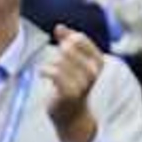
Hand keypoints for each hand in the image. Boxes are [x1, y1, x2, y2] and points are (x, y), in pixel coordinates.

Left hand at [41, 26, 105, 141]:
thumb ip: (67, 42)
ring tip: (50, 72)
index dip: (66, 39)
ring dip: (50, 64)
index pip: (79, 38)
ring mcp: (83, 82)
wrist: (72, 114)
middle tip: (56, 64)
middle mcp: (93, 71)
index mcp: (98, 61)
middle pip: (68, 48)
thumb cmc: (73, 84)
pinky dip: (44, 71)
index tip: (61, 47)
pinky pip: (53, 72)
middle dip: (58, 53)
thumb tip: (59, 27)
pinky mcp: (69, 92)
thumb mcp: (74, 61)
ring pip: (59, 60)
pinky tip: (43, 74)